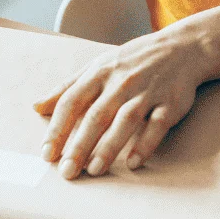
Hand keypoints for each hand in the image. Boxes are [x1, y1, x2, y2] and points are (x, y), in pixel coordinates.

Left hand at [35, 29, 207, 178]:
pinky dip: (145, 144)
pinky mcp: (171, 103)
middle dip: (79, 145)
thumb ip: (67, 87)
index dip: (57, 128)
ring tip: (94, 170)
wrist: (182, 47)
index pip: (72, 101)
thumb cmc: (132, 61)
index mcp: (99, 73)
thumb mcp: (97, 66)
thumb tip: (37, 107)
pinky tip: (133, 162)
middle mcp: (121, 82)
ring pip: (125, 121)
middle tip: (66, 171)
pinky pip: (156, 125)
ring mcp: (147, 92)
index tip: (47, 153)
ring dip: (109, 146)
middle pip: (96, 116)